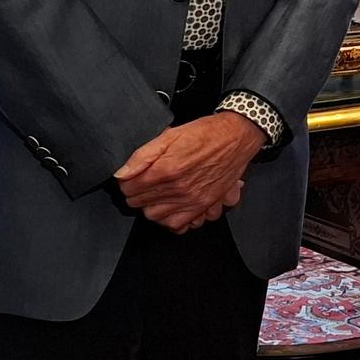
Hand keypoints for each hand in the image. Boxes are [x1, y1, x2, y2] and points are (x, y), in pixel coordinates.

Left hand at [114, 112, 265, 233]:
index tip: (131, 176)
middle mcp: (178, 188)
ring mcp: (191, 199)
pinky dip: (169, 219)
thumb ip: (142, 155)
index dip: (126, 180)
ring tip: (156, 194)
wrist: (237, 137)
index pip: (128, 187)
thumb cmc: (206, 134)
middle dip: (136, 193)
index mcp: (166, 169)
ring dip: (150, 206)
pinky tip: (170, 207)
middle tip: (143, 183)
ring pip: (154, 216)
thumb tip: (122, 173)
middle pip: (139, 203)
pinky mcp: (204, 205)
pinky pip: (178, 225)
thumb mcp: (169, 136)